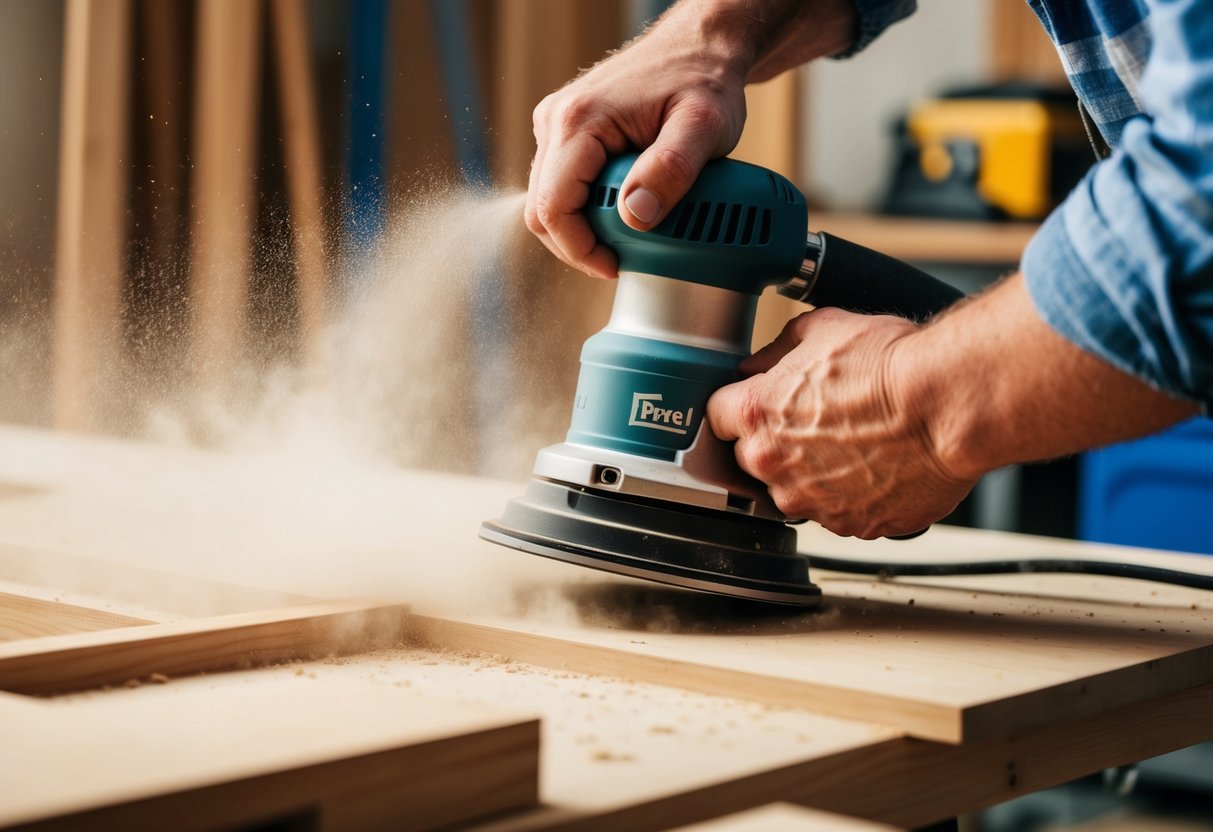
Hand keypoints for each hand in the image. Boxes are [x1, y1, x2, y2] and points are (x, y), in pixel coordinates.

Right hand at [526, 5, 752, 278]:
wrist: (699, 47)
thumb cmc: (704, 79)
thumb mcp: (704, 126)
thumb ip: (671, 169)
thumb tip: (635, 216)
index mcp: (578, 121)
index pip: (552, 208)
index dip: (579, 250)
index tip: (615, 266)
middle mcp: (555, 121)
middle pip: (541, 210)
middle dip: (578, 246)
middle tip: (622, 259)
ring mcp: (556, 126)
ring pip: (547, 200)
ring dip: (582, 228)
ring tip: (627, 236)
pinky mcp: (565, 133)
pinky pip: (560, 185)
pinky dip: (586, 209)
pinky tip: (621, 212)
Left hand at [706, 308, 975, 538]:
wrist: (949, 404)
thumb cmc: (893, 365)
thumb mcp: (822, 329)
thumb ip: (776, 351)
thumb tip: (758, 364)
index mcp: (757, 414)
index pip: (715, 417)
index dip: (739, 406)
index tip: (756, 403)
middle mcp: (775, 465)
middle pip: (752, 458)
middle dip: (776, 441)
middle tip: (818, 419)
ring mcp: (812, 502)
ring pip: (795, 490)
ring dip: (815, 472)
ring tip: (857, 441)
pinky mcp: (851, 525)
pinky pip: (839, 511)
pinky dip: (853, 494)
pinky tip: (879, 465)